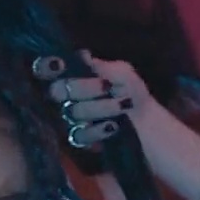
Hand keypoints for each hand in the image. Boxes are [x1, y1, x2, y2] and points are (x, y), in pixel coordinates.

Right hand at [34, 51, 149, 148]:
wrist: (152, 133)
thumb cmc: (135, 98)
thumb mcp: (126, 76)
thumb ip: (104, 67)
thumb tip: (81, 55)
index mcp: (78, 76)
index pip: (48, 69)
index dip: (47, 66)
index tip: (59, 65)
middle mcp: (69, 98)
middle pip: (57, 91)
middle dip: (82, 87)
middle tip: (106, 87)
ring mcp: (73, 121)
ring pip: (71, 112)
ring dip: (98, 108)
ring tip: (122, 107)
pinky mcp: (80, 144)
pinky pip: (78, 136)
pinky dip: (97, 130)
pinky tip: (112, 127)